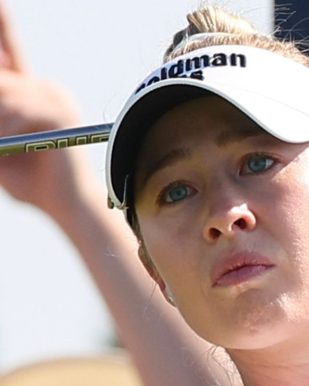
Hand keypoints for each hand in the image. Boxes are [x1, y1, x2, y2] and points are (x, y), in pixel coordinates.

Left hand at [0, 1, 99, 216]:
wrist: (68, 207)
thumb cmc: (30, 181)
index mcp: (30, 92)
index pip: (8, 49)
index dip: (2, 27)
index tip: (0, 3)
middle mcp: (43, 87)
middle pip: (1, 77)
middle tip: (1, 135)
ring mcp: (54, 97)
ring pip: (3, 93)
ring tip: (3, 144)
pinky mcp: (59, 112)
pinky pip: (19, 110)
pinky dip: (5, 130)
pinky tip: (10, 146)